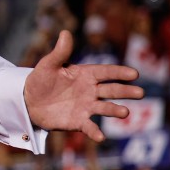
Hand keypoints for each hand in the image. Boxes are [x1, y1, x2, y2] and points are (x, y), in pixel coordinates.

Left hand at [23, 30, 143, 141]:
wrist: (28, 102)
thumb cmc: (40, 80)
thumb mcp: (47, 65)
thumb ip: (60, 52)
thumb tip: (65, 32)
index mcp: (85, 74)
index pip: (105, 72)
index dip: (119, 73)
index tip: (134, 74)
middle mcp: (90, 90)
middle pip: (111, 90)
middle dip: (126, 91)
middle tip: (140, 93)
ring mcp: (86, 106)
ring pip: (104, 108)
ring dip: (115, 110)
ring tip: (125, 113)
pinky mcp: (78, 121)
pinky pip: (89, 127)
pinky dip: (95, 132)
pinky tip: (101, 137)